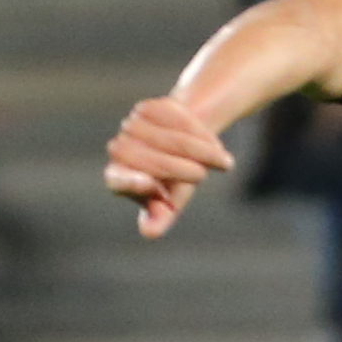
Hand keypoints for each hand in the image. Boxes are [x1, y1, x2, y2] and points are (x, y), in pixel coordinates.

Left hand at [105, 96, 232, 238]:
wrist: (185, 143)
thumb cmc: (175, 181)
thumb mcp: (171, 202)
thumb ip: (159, 216)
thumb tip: (150, 232)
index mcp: (118, 179)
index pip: (118, 180)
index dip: (131, 183)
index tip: (149, 184)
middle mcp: (119, 151)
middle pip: (150, 160)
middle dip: (181, 169)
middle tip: (205, 177)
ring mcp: (130, 127)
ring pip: (168, 139)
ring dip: (200, 150)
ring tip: (223, 162)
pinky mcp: (147, 108)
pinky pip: (177, 120)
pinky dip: (200, 132)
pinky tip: (211, 142)